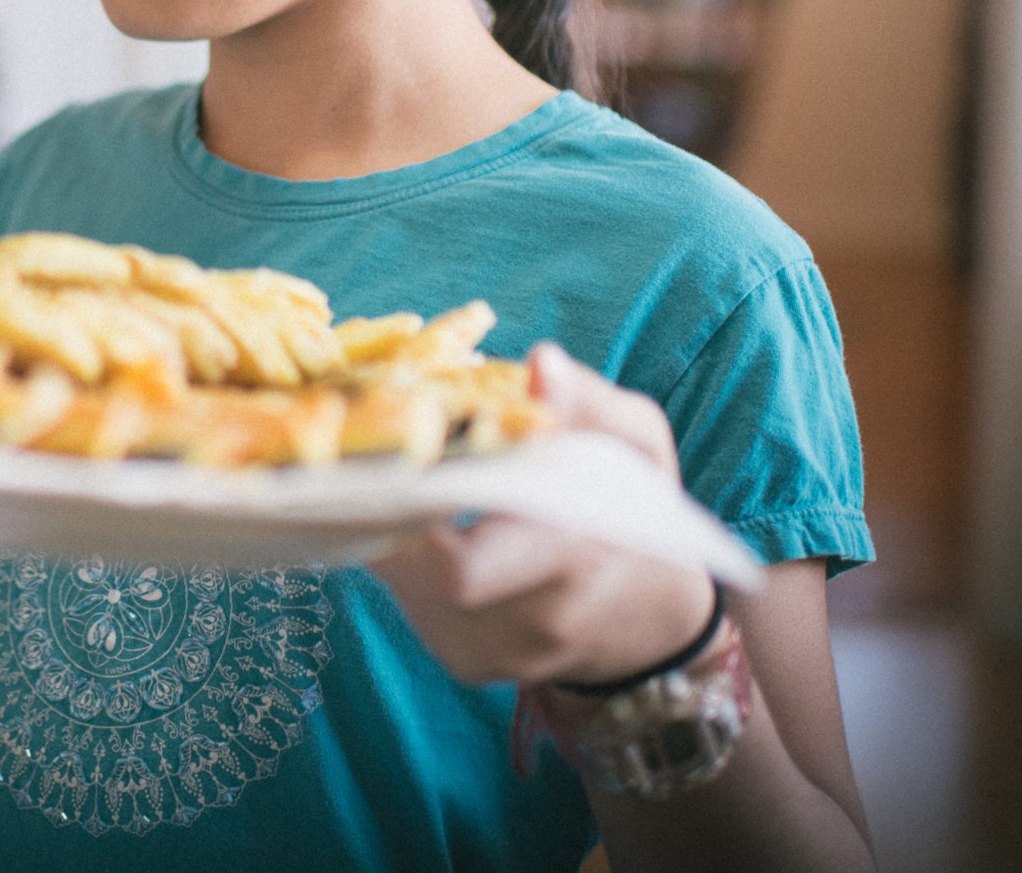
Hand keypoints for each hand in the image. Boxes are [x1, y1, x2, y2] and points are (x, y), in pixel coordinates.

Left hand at [369, 343, 717, 687]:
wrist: (649, 618)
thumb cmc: (636, 508)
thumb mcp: (637, 442)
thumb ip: (589, 401)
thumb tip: (540, 360)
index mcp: (576, 561)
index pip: (462, 566)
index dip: (410, 512)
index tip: (386, 448)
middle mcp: (532, 624)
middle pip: (423, 578)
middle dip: (391, 512)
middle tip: (372, 453)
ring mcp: (495, 654)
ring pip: (409, 584)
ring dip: (396, 527)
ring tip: (401, 474)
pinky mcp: (466, 662)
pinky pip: (415, 604)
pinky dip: (410, 558)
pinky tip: (428, 522)